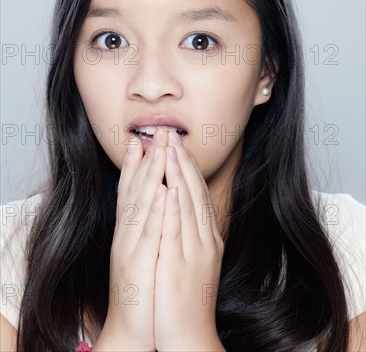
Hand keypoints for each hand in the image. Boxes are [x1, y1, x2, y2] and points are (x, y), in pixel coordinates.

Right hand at [96, 133, 166, 351]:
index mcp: (130, 231)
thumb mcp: (145, 251)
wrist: (134, 328)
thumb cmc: (143, 288)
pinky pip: (149, 232)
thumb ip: (149, 226)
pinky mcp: (139, 265)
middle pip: (136, 190)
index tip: (142, 138)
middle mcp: (127, 234)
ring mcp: (131, 248)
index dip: (137, 163)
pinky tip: (162, 190)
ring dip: (151, 174)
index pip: (132, 190)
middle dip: (147, 158)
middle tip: (156, 131)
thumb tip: (159, 200)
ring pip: (141, 204)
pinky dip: (155, 210)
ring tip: (160, 149)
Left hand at [154, 130, 224, 351]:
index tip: (178, 144)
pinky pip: (178, 233)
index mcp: (206, 237)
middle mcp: (204, 240)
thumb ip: (193, 233)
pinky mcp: (181, 266)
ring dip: (179, 175)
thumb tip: (184, 208)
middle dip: (183, 161)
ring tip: (172, 149)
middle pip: (194, 192)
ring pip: (188, 206)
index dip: (187, 166)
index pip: (197, 194)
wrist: (191, 336)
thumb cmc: (188, 298)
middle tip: (173, 134)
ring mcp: (195, 252)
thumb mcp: (195, 259)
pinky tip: (171, 190)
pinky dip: (176, 209)